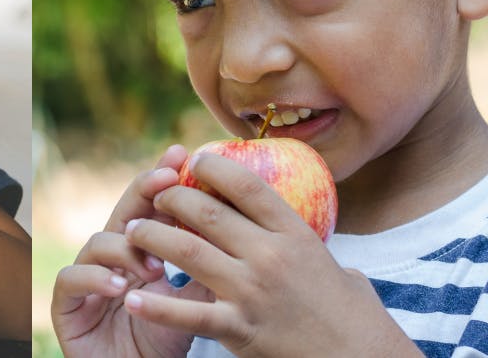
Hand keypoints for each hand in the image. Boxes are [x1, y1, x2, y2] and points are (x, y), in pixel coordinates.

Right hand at [52, 145, 203, 357]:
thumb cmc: (166, 339)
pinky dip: (95, 278)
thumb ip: (205, 263)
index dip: (162, 179)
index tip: (181, 156)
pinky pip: (71, 278)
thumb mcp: (194, 299)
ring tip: (154, 269)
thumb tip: (238, 221)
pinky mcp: (66, 305)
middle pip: (123, 212)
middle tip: (165, 180)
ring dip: (126, 249)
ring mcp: (87, 277)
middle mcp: (112, 257)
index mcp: (142, 249)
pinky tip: (120, 287)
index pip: (152, 207)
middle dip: (143, 191)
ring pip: (97, 241)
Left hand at [123, 154, 417, 356]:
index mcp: (295, 234)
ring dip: (152, 237)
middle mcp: (271, 256)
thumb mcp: (338, 268)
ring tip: (133, 232)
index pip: (246, 185)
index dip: (214, 165)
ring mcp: (252, 292)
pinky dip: (156, 307)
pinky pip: (188, 313)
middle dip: (173, 198)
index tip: (195, 159)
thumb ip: (309, 247)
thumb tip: (296, 231)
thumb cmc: (354, 319)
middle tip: (156, 197)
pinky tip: (133, 299)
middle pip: (207, 212)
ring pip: (187, 251)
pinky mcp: (239, 329)